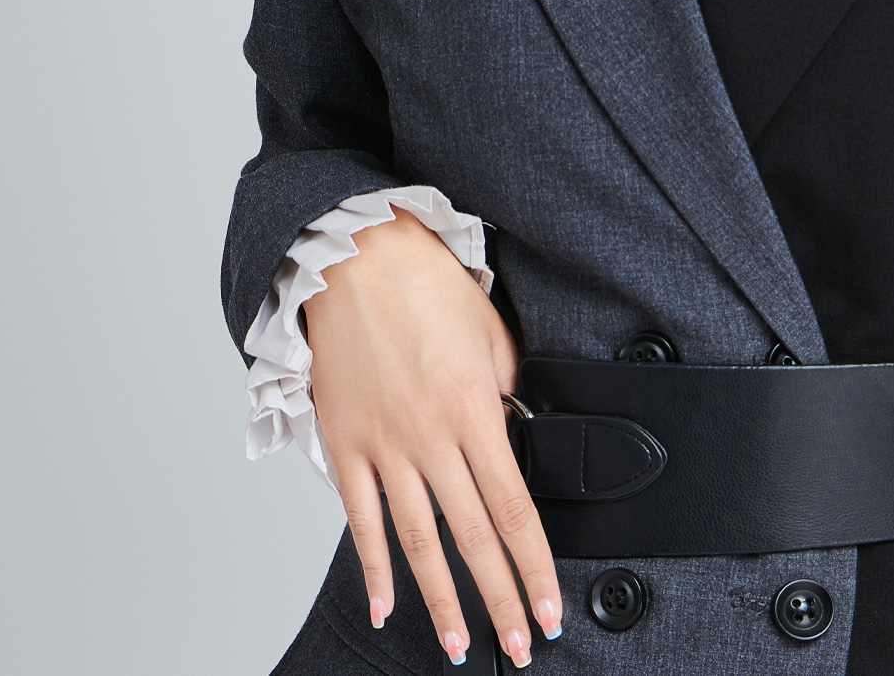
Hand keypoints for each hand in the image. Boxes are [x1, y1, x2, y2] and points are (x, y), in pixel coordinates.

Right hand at [304, 207, 560, 666]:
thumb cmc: (427, 285)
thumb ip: (506, 390)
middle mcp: (430, 437)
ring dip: (442, 600)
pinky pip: (360, 520)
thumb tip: (515, 434)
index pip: (513, 508)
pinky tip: (390, 604)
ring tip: (462, 644)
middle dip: (501, 600)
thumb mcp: (491, 331)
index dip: (534, 566)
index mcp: (475, 409)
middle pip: (473, 538)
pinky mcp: (345, 445)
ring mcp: (384, 446)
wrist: (356, 257)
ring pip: (418, 541)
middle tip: (522, 646)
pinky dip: (375, 568)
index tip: (549, 607)